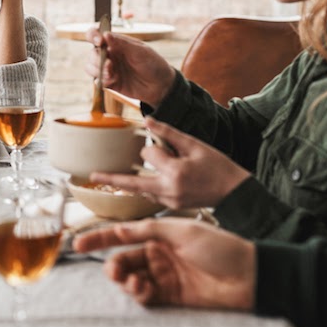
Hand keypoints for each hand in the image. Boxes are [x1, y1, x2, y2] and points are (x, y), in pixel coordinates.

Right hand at [74, 217, 255, 308]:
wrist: (249, 277)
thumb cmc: (221, 248)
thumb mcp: (182, 230)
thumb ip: (148, 230)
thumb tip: (120, 232)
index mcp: (161, 234)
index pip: (123, 235)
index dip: (100, 239)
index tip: (78, 243)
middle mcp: (160, 255)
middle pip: (124, 259)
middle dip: (114, 265)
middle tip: (114, 271)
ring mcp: (164, 277)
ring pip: (131, 279)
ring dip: (126, 281)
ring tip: (131, 282)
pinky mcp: (171, 297)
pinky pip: (145, 296)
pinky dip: (138, 293)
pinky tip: (143, 290)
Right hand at [84, 30, 174, 107]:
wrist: (160, 86)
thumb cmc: (153, 64)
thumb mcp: (140, 51)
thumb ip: (122, 43)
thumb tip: (106, 34)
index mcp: (116, 43)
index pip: (96, 34)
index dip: (93, 36)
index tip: (99, 42)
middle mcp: (109, 54)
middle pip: (92, 53)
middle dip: (97, 59)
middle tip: (109, 65)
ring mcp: (108, 68)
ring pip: (90, 67)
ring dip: (98, 71)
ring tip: (112, 75)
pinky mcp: (109, 82)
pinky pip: (97, 81)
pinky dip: (101, 81)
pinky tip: (112, 82)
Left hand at [90, 118, 250, 209]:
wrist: (235, 193)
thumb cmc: (218, 167)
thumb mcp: (196, 145)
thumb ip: (170, 134)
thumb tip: (148, 120)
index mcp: (175, 173)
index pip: (148, 155)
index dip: (153, 146)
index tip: (162, 144)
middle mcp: (168, 190)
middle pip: (132, 182)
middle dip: (112, 178)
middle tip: (92, 175)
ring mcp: (169, 201)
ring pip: (139, 189)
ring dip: (128, 181)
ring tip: (103, 177)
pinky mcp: (171, 205)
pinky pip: (149, 194)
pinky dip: (143, 186)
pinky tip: (136, 181)